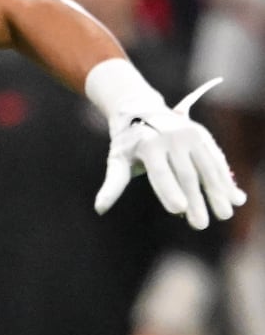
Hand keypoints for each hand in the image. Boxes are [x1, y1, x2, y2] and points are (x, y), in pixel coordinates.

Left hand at [95, 78, 245, 228]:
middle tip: (200, 225)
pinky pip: (216, 159)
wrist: (141, 109)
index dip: (168, 191)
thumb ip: (113, 185)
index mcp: (148, 145)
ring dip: (218, 192)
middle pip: (185, 175)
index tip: (178, 210)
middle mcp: (171, 138)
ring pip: (206, 167)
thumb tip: (99, 209)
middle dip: (195, 201)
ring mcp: (189, 135)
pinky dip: (226, 178)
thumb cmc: (127, 143)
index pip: (159, 172)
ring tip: (225, 214)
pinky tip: (236, 197)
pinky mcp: (202, 135)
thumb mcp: (117, 161)